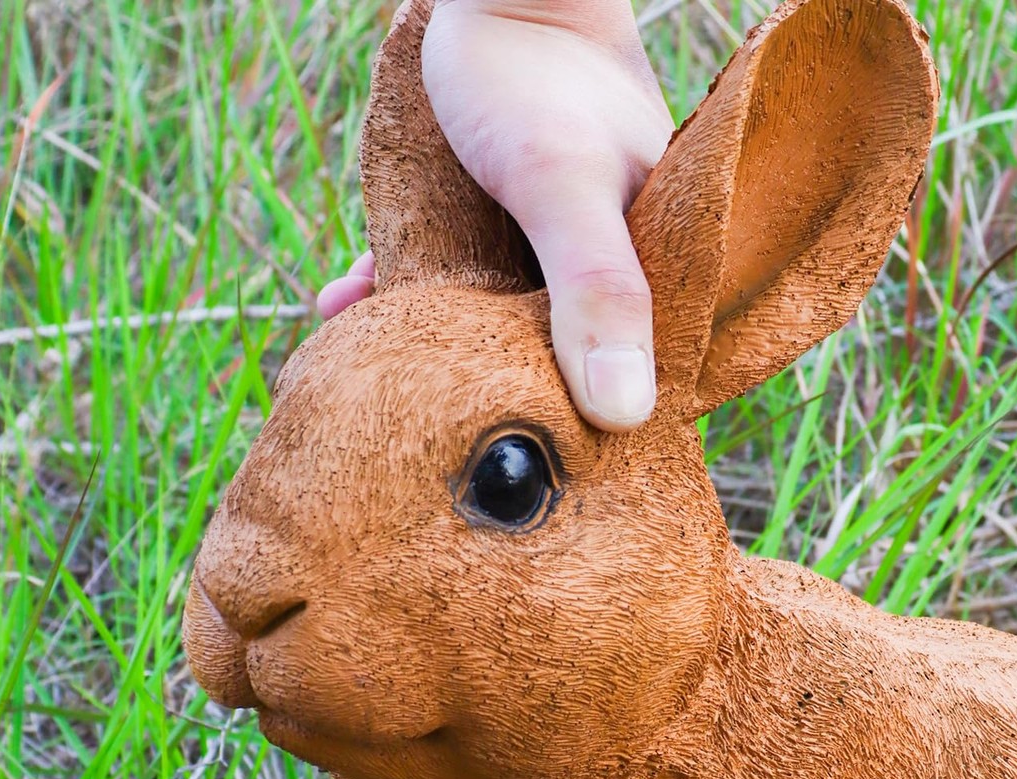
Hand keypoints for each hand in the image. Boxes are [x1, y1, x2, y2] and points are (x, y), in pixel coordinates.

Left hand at [320, 0, 672, 431]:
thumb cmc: (532, 74)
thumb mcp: (560, 188)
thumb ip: (597, 296)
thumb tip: (625, 417)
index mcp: (669, 277)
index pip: (652, 383)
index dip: (604, 437)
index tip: (543, 467)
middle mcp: (621, 275)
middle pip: (571, 367)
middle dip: (508, 398)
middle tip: (443, 434)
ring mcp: (557, 256)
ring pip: (506, 331)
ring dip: (444, 353)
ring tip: (382, 372)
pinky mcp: (502, 231)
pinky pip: (457, 281)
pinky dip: (402, 292)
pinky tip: (346, 302)